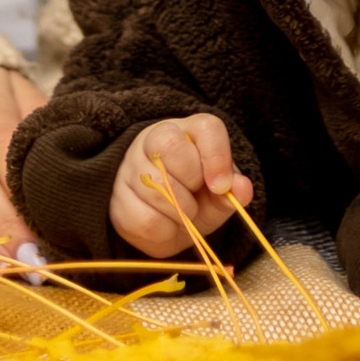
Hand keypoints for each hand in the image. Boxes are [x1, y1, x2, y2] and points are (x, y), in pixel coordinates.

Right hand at [111, 113, 247, 257]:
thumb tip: (242, 188)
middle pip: (173, 149)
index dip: (217, 157)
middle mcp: (155, 139)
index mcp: (189, 131)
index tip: (221, 187)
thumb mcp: (218, 196)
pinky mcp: (117, 198)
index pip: (206, 128)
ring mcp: (131, 166)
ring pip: (157, 187)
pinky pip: (145, 219)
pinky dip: (163, 231)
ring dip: (179, 213)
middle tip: (195, 198)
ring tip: (182, 214)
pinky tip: (165, 225)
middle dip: (191, 185)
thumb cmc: (195, 198)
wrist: (161, 219)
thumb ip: (232, 193)